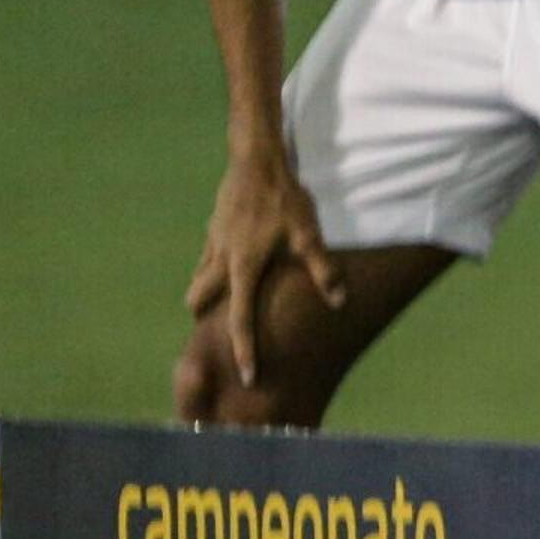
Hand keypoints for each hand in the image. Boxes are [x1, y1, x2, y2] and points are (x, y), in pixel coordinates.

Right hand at [185, 140, 341, 389]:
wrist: (256, 161)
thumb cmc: (285, 199)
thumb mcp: (309, 234)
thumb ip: (323, 270)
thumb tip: (339, 302)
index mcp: (242, 268)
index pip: (239, 319)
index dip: (243, 350)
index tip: (246, 377)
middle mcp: (220, 260)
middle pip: (200, 302)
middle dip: (206, 320)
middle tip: (221, 335)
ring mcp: (212, 243)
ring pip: (199, 280)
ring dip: (207, 295)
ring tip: (227, 304)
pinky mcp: (212, 229)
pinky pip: (206, 260)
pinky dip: (213, 271)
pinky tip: (233, 268)